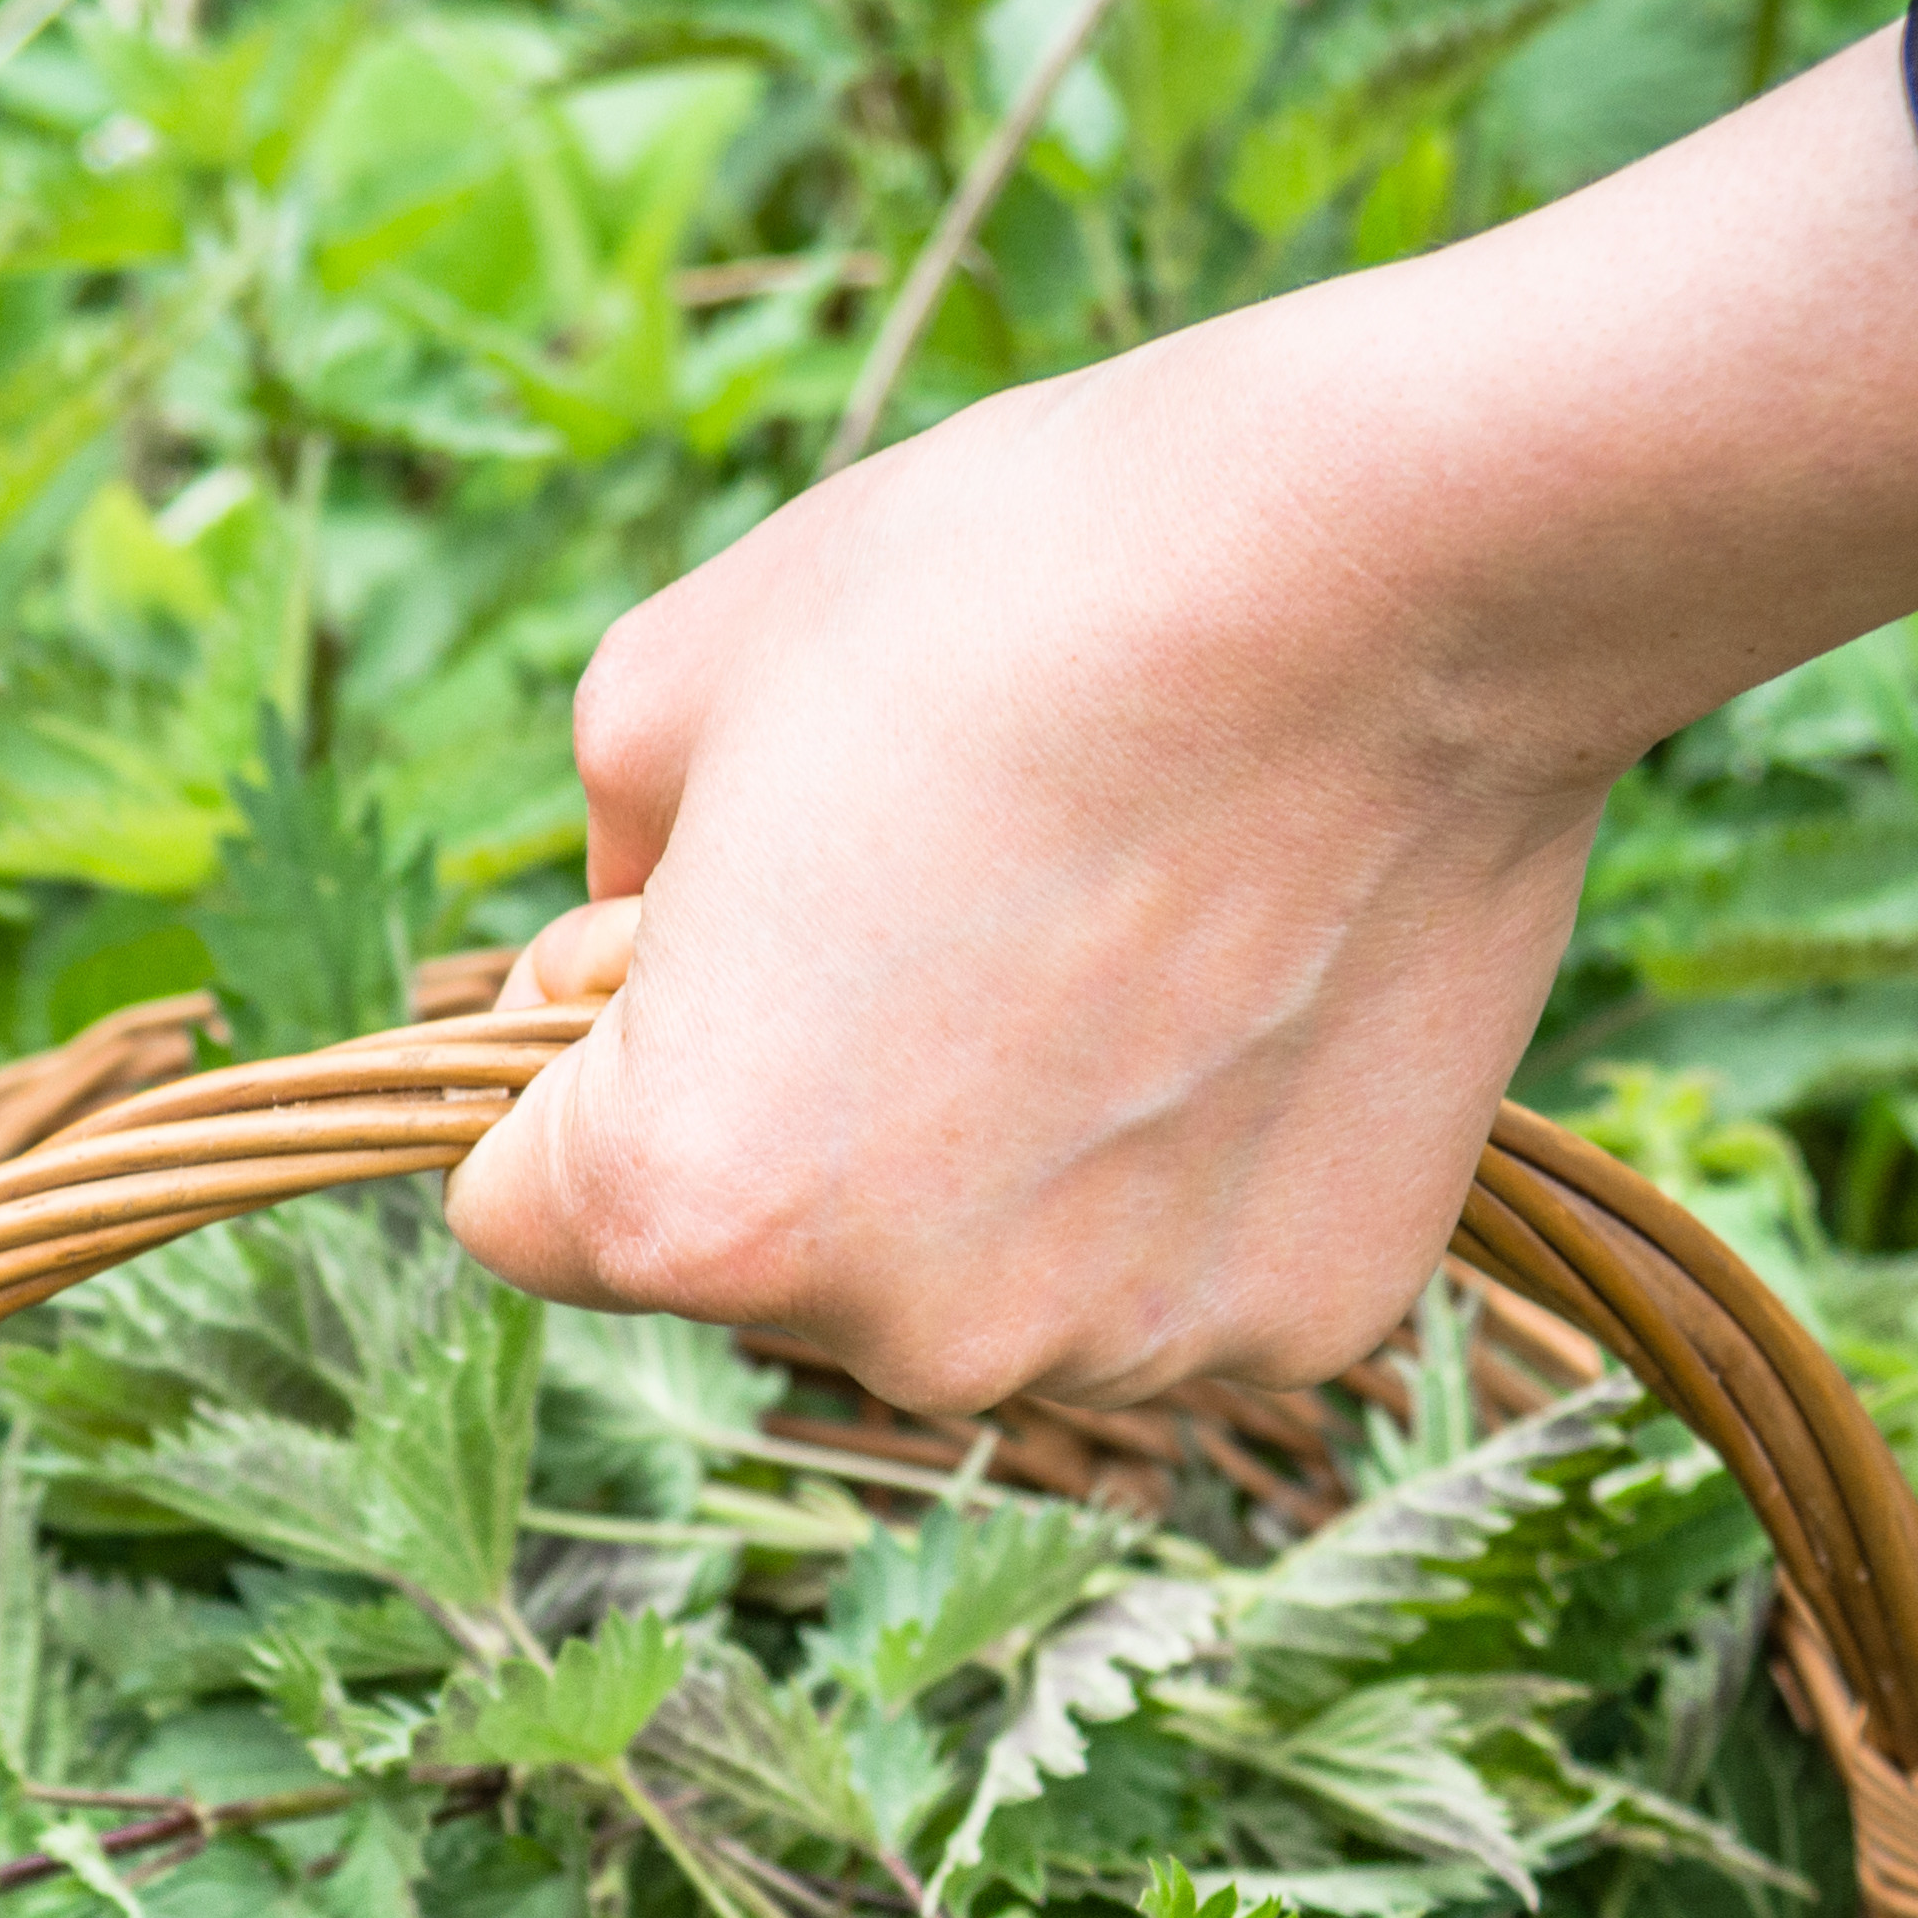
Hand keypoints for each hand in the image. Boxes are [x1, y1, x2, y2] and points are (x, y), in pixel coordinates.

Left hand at [444, 33, 1917, 1413]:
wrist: (1395, 569)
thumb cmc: (1009, 597)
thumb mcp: (670, 688)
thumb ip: (594, 886)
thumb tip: (618, 972)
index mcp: (693, 1202)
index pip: (521, 1211)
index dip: (576, 1064)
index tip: (688, 939)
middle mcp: (901, 1334)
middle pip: (754, 1261)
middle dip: (787, 1112)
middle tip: (930, 896)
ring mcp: (1118, 1347)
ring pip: (963, 1278)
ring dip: (985, 1156)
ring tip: (1100, 930)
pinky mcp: (1303, 1319)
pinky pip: (1154, 1267)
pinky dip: (1168, 1165)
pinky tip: (1230, 992)